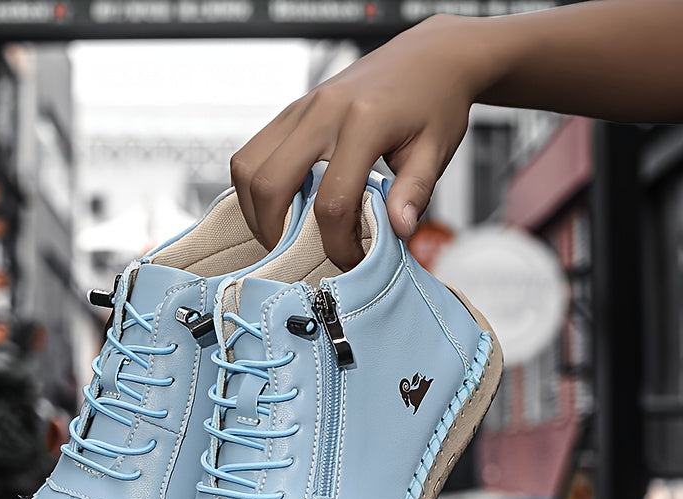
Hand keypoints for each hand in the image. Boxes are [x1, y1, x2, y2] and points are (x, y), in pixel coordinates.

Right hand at [231, 14, 487, 269]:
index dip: (338, 244)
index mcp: (363, 122)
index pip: (331, 203)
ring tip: (283, 234)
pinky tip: (282, 205)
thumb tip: (398, 231)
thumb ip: (415, 192)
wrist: (429, 56)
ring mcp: (301, 108)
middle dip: (278, 233)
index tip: (353, 259)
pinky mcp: (292, 111)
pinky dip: (256, 187)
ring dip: (257, 211)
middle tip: (299, 255)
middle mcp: (323, 110)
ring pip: (247, 167)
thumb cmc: (434, 100)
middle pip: (270, 184)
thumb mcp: (435, 150)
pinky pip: (251, 153)